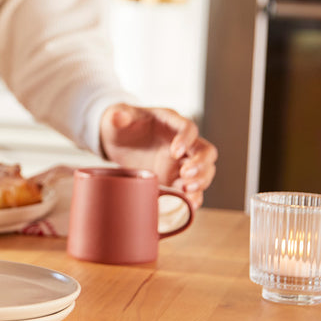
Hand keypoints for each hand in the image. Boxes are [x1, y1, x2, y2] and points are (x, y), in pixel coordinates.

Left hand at [98, 103, 217, 207]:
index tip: (175, 152)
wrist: (116, 143)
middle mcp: (182, 141)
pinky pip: (192, 187)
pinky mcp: (175, 177)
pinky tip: (190, 204)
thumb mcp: (115, 119)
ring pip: (205, 170)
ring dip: (201, 181)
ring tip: (187, 190)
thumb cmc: (120, 126)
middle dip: (201, 164)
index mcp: (170, 122)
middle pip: (205, 151)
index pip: (188, 128)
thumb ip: (118, 116)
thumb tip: (117, 116)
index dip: (186, 139)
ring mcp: (180, 161)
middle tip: (185, 175)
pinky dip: (194, 196)